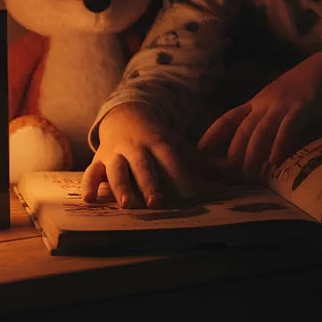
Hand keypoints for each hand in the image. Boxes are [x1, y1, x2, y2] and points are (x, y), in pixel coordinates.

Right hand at [81, 103, 198, 208]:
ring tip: (127, 204)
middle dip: (149, 183)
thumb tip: (233, 174)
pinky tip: (89, 200)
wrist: (125, 117)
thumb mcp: (179, 146)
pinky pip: (91, 172)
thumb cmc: (157, 140)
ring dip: (121, 186)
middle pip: (142, 164)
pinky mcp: (98, 160)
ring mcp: (115, 153)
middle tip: (156, 202)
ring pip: (116, 169)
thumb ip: (203, 162)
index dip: (180, 173)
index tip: (190, 193)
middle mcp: (135, 147)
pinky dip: (89, 185)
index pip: (170, 157)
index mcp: (158, 141)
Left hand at [198, 49, 321, 180]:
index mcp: (257, 102)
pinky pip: (288, 127)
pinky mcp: (302, 107)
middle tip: (228, 174)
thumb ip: (267, 119)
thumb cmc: (305, 88)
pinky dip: (280, 144)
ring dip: (253, 153)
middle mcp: (265, 103)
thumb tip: (255, 145)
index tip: (199, 151)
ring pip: (261, 131)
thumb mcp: (278, 101)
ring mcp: (283, 104)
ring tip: (249, 173)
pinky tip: (276, 160)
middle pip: (243, 129)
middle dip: (234, 152)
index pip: (228, 118)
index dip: (212, 134)